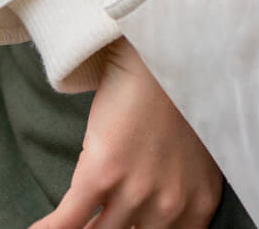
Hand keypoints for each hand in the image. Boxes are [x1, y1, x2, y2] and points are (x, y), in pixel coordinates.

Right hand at [30, 40, 221, 228]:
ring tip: (61, 226)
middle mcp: (171, 206)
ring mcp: (136, 192)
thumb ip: (178, 195)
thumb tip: (152, 220)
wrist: (161, 48)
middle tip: (93, 224)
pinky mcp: (101, 173)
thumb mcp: (193, 157)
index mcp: (197, 205)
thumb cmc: (177, 98)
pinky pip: (66, 222)